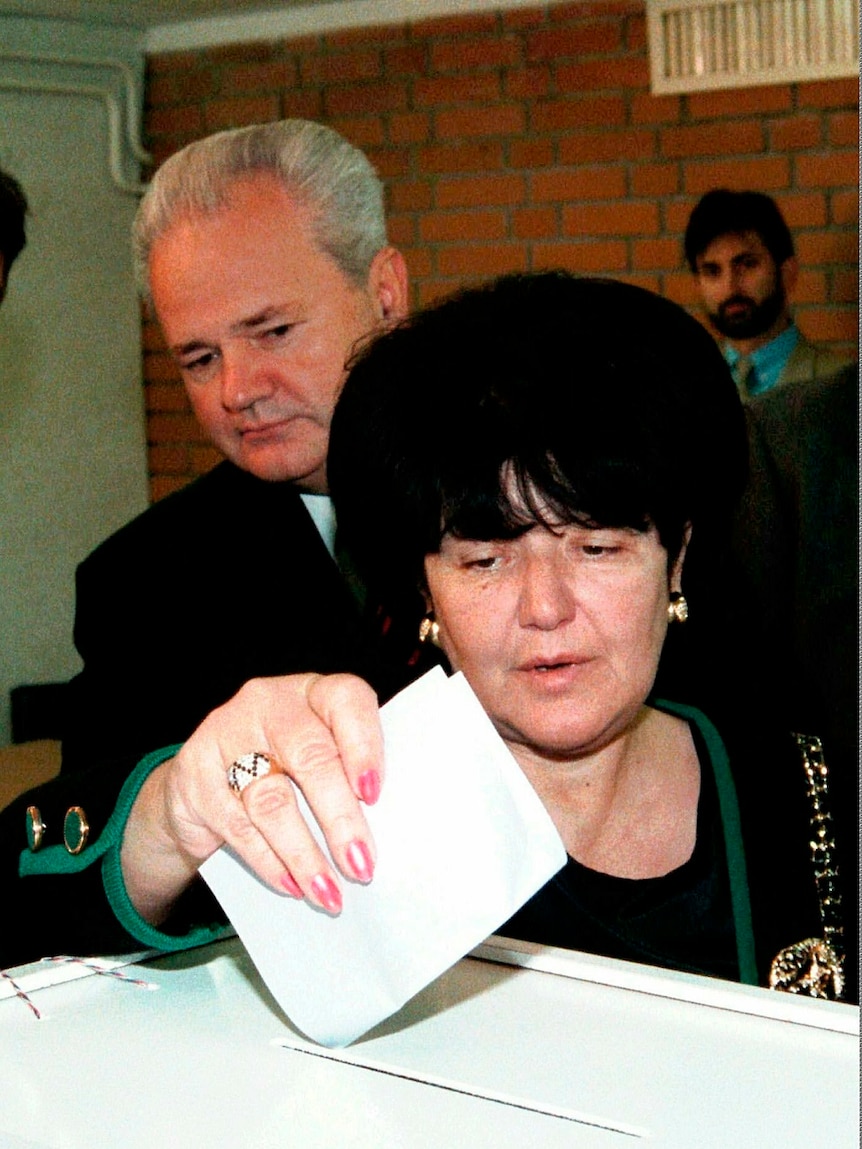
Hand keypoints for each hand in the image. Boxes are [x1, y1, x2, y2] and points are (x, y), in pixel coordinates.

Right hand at [121, 673, 383, 924]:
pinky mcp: (195, 773)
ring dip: (305, 854)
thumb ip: (347, 774)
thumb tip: (385, 830)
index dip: (363, 745)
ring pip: (272, 800)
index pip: (344, 700)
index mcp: (312, 692)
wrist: (204, 778)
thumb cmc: (283, 765)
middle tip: (360, 865)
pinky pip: (237, 825)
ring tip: (329, 890)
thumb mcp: (318, 753)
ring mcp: (226, 734)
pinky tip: (291, 884)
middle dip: (340, 819)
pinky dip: (269, 860)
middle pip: (310, 757)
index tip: (375, 794)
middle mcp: (269, 703)